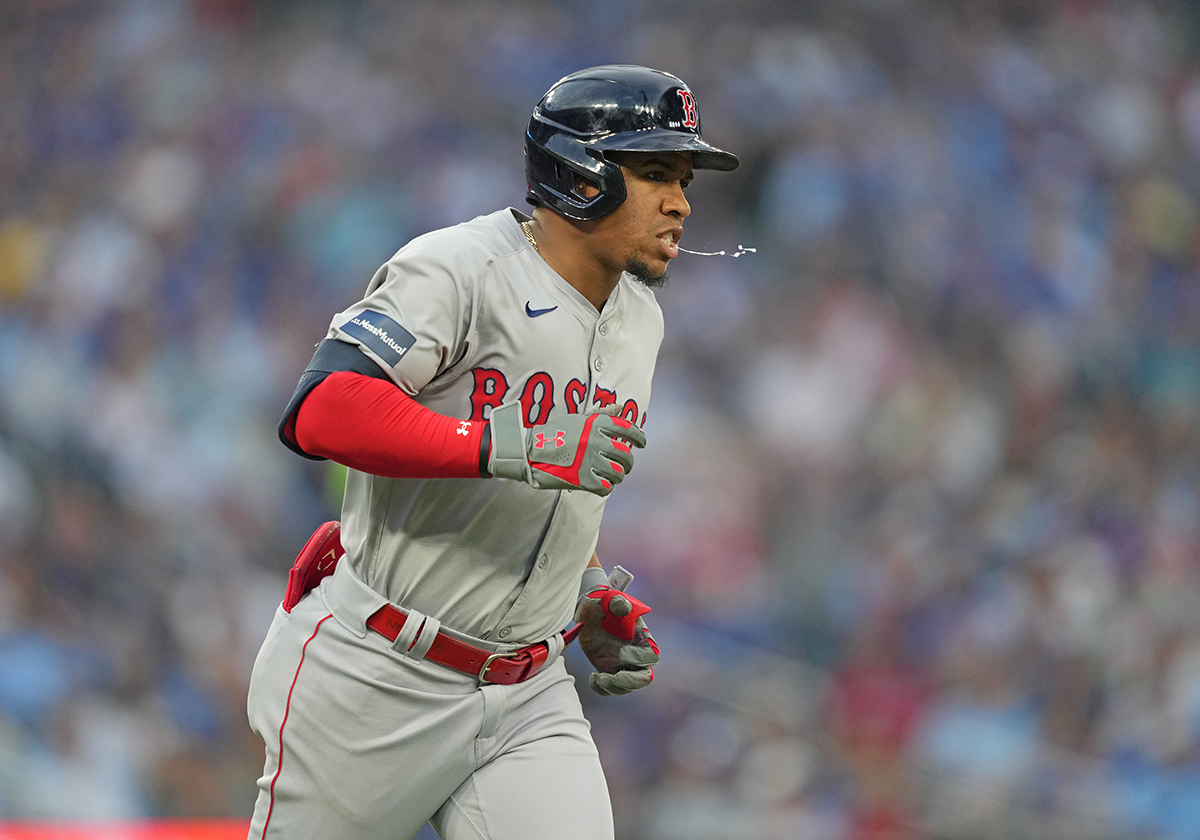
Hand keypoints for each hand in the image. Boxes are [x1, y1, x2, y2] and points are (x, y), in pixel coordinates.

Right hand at [488, 403, 645, 496]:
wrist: (530, 451)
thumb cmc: (554, 433)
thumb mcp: (577, 418)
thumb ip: (601, 413)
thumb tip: (620, 406)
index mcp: (596, 424)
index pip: (627, 429)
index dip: (639, 437)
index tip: (642, 443)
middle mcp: (596, 441)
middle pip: (626, 455)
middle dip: (628, 462)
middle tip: (625, 465)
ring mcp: (590, 461)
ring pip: (618, 473)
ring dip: (618, 476)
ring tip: (612, 476)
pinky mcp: (583, 480)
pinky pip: (606, 487)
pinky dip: (606, 487)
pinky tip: (602, 484)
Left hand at [575, 588, 659, 695]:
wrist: (587, 613)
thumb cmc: (601, 604)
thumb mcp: (607, 600)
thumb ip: (616, 603)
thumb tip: (624, 607)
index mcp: (641, 638)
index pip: (651, 656)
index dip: (640, 658)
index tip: (621, 652)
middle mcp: (635, 654)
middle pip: (644, 677)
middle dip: (630, 682)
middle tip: (614, 678)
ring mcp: (622, 665)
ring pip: (627, 687)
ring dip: (614, 688)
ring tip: (598, 678)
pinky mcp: (608, 670)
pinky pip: (609, 688)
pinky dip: (601, 689)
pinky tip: (592, 678)